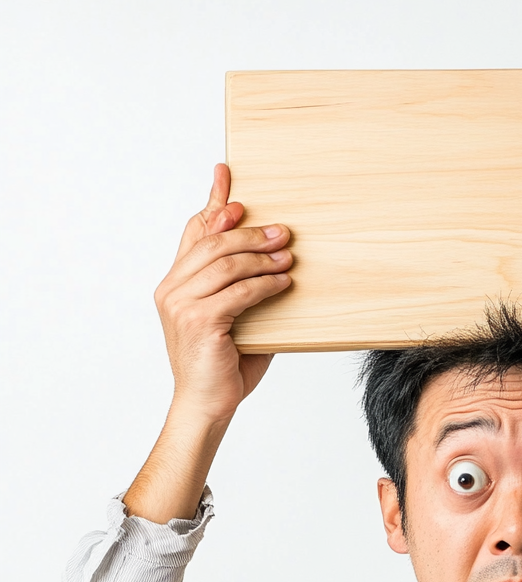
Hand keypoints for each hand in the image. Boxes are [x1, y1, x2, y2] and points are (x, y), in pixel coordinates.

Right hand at [153, 163, 291, 422]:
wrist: (206, 406)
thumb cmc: (221, 367)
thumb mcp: (233, 321)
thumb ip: (243, 292)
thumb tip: (279, 265)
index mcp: (175, 284)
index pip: (194, 232)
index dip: (212, 202)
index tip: (226, 175)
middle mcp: (172, 289)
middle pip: (213, 243)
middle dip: (250, 232)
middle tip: (282, 231)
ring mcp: (182, 304)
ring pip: (226, 264)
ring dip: (262, 258)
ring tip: (289, 256)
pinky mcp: (200, 321)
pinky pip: (239, 292)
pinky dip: (265, 285)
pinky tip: (284, 283)